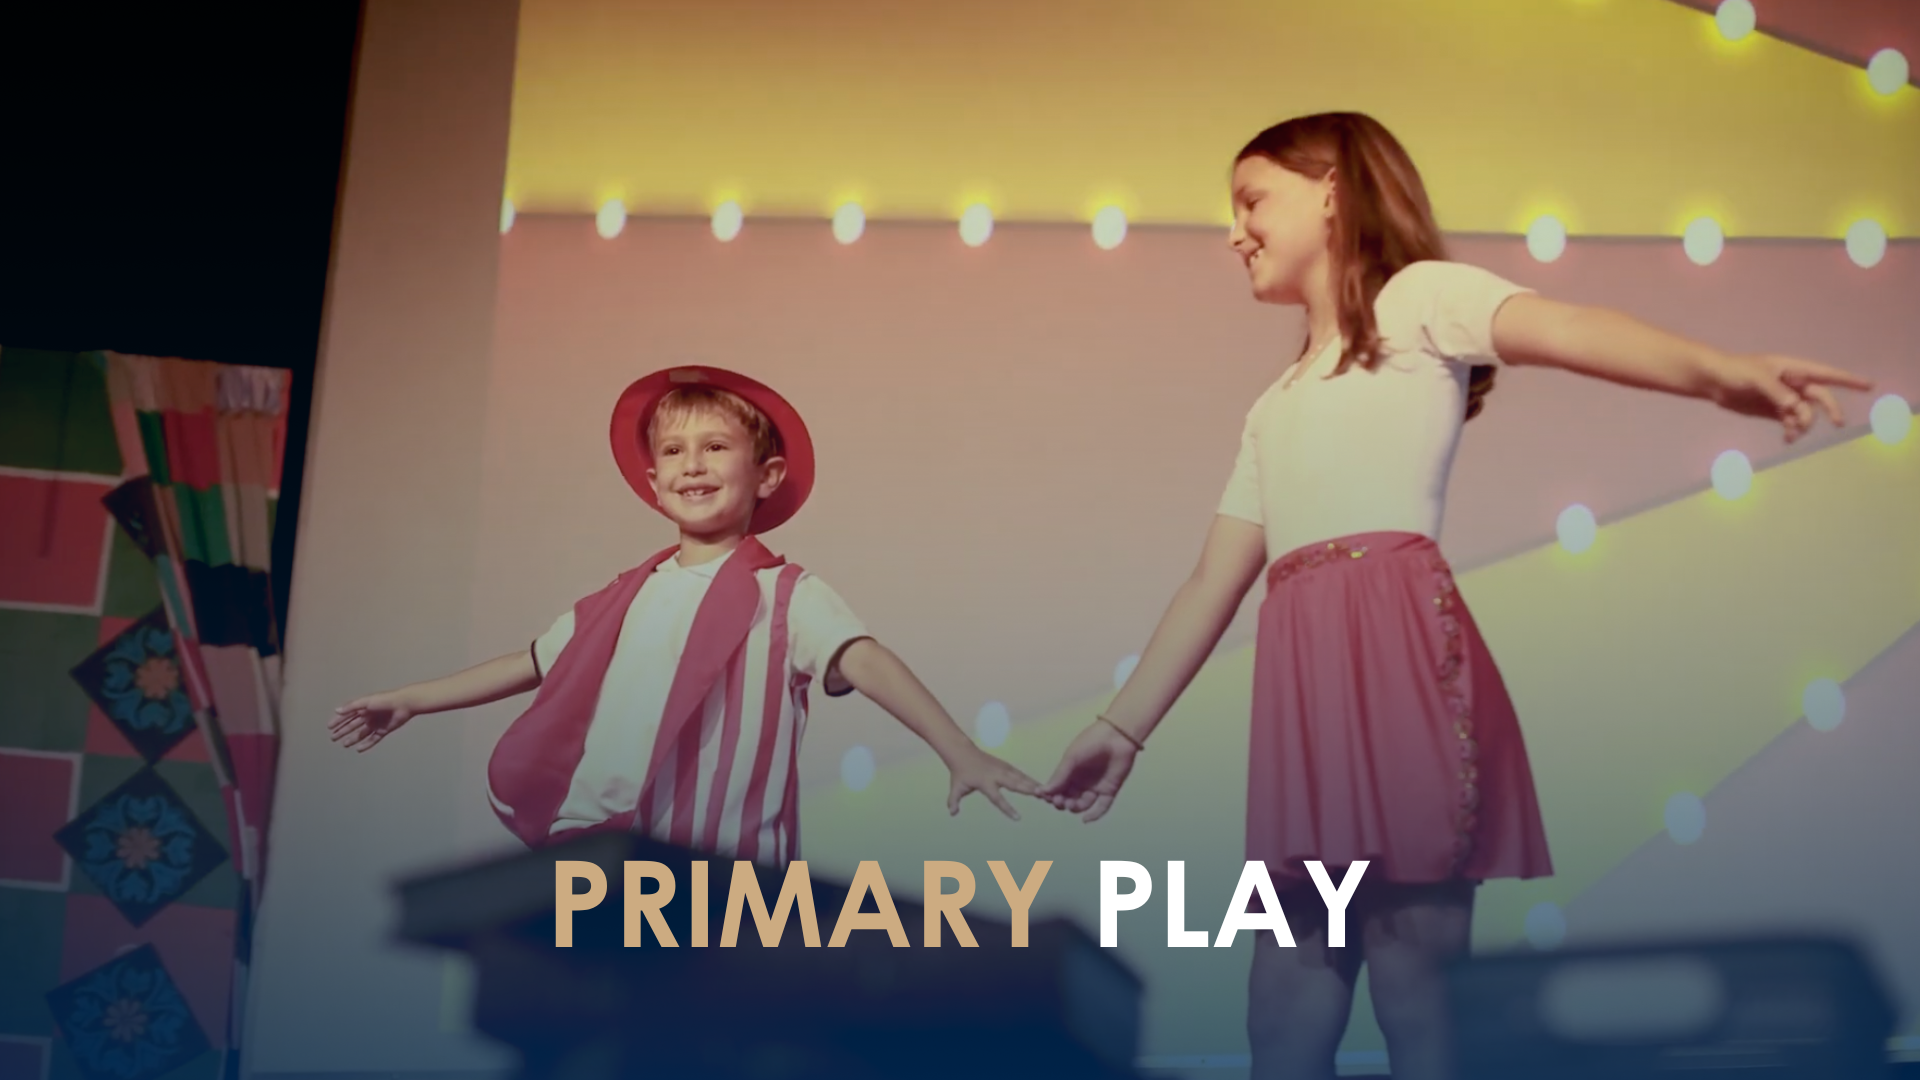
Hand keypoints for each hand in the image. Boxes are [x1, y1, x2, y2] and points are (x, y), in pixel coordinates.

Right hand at [330, 691, 415, 750]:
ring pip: (361, 733)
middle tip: (333, 738)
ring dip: (353, 738)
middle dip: (343, 731)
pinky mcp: (384, 730)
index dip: (338, 721)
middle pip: (353, 725)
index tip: (329, 727)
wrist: (404, 704)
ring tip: (344, 744)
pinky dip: (366, 744)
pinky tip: (359, 749)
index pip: (347, 715)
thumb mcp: (366, 702)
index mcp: (364, 707)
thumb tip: (337, 710)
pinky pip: (373, 739)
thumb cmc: (386, 700)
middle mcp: (369, 715)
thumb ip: (351, 707)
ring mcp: (376, 723)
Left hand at [944, 746, 1044, 820]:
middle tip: (1042, 797)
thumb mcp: (956, 788)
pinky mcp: (1005, 765)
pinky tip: (1038, 784)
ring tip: (1045, 792)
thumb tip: (952, 813)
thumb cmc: (959, 772)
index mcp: (985, 783)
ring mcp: (1002, 768)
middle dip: (1028, 790)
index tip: (1018, 818)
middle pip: (1015, 784)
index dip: (1007, 809)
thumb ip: (954, 801)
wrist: (962, 752)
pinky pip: (1019, 773)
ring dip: (1032, 784)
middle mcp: (996, 775)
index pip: (998, 799)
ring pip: (1020, 777)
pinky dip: (1029, 778)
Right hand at [1037, 720, 1139, 821]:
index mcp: (1070, 772)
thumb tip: (1043, 792)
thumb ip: (1059, 776)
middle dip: (1062, 802)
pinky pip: (1101, 807)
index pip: (1057, 788)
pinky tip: (1086, 819)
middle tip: (1060, 801)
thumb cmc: (1091, 743)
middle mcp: (1081, 781)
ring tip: (1071, 804)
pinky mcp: (1109, 790)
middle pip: (1068, 798)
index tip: (1045, 797)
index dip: (1051, 794)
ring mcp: (1095, 787)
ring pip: (1082, 804)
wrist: (1117, 736)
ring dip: (1075, 807)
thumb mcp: (1071, 758)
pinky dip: (1094, 815)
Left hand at [1707, 353, 1873, 442]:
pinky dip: (1792, 431)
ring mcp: (1784, 398)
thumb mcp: (1756, 377)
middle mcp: (1793, 384)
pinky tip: (1787, 438)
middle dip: (1831, 409)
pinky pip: (1790, 423)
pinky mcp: (1773, 411)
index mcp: (1793, 369)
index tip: (1869, 386)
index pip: (1826, 374)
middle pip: (1820, 397)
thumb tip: (1795, 406)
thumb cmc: (1735, 370)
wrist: (1714, 381)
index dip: (1848, 380)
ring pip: (1805, 414)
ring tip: (1791, 432)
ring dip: (1804, 424)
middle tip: (1838, 423)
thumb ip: (1777, 392)